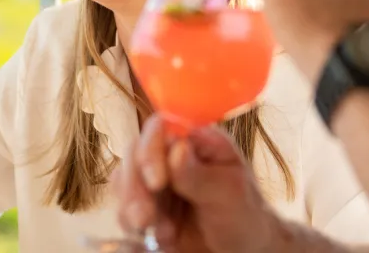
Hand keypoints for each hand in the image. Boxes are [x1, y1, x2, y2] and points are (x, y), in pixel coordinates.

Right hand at [114, 115, 282, 252]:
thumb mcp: (229, 193)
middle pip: (134, 152)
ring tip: (157, 231)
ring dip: (132, 206)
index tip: (157, 182)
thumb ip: (200, 174)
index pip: (161, 127)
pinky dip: (132, 223)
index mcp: (196, 140)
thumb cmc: (244, 214)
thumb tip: (175, 149)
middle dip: (135, 185)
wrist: (242, 249)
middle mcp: (170, 154)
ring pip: (123, 180)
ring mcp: (156, 179)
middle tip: (145, 217)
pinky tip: (159, 236)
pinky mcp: (146, 204)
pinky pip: (123, 206)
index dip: (151, 149)